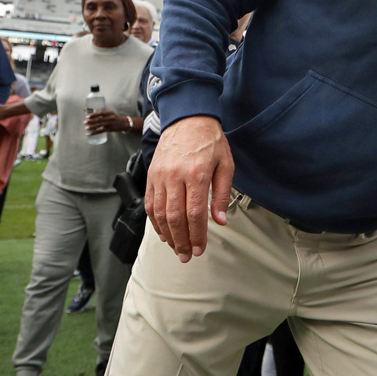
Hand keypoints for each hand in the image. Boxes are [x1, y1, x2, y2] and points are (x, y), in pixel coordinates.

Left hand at [84, 109, 128, 134]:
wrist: (124, 123)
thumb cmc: (115, 118)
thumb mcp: (110, 113)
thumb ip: (102, 113)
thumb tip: (92, 113)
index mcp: (109, 113)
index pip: (100, 113)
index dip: (93, 114)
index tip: (87, 116)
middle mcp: (110, 118)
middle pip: (99, 119)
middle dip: (90, 121)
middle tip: (85, 122)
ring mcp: (110, 124)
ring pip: (99, 125)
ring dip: (91, 127)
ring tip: (86, 128)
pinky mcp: (110, 129)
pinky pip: (100, 131)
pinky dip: (94, 132)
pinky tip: (89, 134)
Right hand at [144, 115, 234, 262]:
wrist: (188, 119)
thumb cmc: (211, 142)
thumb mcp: (226, 165)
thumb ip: (222, 194)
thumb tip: (220, 221)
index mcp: (196, 174)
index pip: (194, 213)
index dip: (196, 235)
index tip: (199, 249)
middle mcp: (175, 176)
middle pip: (174, 217)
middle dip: (180, 241)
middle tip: (186, 256)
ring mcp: (160, 176)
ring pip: (159, 213)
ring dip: (167, 235)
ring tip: (176, 248)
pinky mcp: (151, 175)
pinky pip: (150, 204)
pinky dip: (155, 221)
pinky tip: (164, 232)